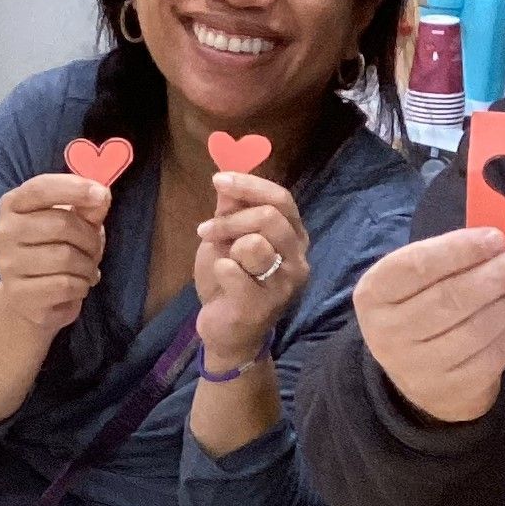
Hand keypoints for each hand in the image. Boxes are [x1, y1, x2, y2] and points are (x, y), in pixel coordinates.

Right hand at [0, 173, 111, 334]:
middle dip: (90, 238)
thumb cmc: (53, 251)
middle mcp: (4, 232)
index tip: (101, 195)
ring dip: (88, 265)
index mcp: (13, 205)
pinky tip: (78, 286)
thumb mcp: (72, 224)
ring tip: (86, 270)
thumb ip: (86, 208)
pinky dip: (81, 285)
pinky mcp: (19, 294)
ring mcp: (7, 264)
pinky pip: (65, 285)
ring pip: (66, 257)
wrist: (29, 299)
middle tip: (95, 250)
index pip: (41, 188)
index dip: (75, 189)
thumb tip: (102, 195)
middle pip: (62, 224)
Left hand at [193, 172, 309, 368]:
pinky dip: (219, 270)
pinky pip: (233, 271)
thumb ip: (232, 208)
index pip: (282, 200)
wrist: (227, 331)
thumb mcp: (228, 238)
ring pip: (255, 244)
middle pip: (270, 217)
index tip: (219, 180)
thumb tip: (227, 173)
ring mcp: (284, 285)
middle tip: (207, 229)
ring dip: (227, 246)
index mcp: (293, 237)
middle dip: (231, 219)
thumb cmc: (231, 281)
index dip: (250, 186)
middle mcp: (298, 260)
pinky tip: (222, 281)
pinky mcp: (263, 306)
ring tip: (220, 260)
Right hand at [354, 229, 504, 423]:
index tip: (498, 236)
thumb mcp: (419, 280)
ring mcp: (418, 367)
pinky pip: (494, 355)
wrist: (419, 373)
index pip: (416, 265)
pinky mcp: (452, 389)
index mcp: (374, 294)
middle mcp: (388, 333)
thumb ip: (451, 256)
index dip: (459, 249)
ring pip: (477, 329)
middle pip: (451, 298)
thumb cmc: (422, 306)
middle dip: (500, 272)